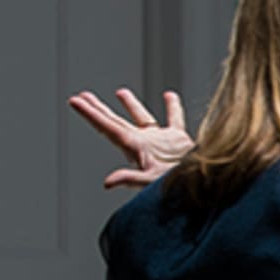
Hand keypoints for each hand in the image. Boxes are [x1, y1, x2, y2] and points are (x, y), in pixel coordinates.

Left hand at [67, 88, 190, 188]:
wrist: (204, 186)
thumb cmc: (179, 187)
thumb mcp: (154, 182)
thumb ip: (131, 179)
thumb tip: (107, 182)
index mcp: (135, 148)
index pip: (107, 127)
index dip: (90, 114)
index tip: (75, 101)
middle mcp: (144, 143)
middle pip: (116, 122)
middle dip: (99, 109)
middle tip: (83, 96)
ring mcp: (161, 141)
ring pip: (143, 118)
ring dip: (131, 105)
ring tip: (120, 92)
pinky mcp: (180, 141)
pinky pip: (174, 120)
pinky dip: (172, 107)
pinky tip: (168, 96)